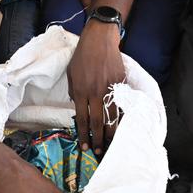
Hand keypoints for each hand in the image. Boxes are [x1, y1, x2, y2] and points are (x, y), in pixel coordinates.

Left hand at [67, 19, 125, 155]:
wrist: (100, 40)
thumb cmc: (82, 56)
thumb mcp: (71, 74)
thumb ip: (74, 93)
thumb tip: (79, 109)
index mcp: (81, 91)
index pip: (82, 119)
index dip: (83, 135)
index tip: (84, 147)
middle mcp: (95, 92)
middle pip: (97, 122)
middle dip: (98, 139)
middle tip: (99, 151)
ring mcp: (110, 88)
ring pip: (112, 116)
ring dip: (111, 132)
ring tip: (111, 144)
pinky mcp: (121, 84)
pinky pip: (121, 104)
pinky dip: (121, 117)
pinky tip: (121, 127)